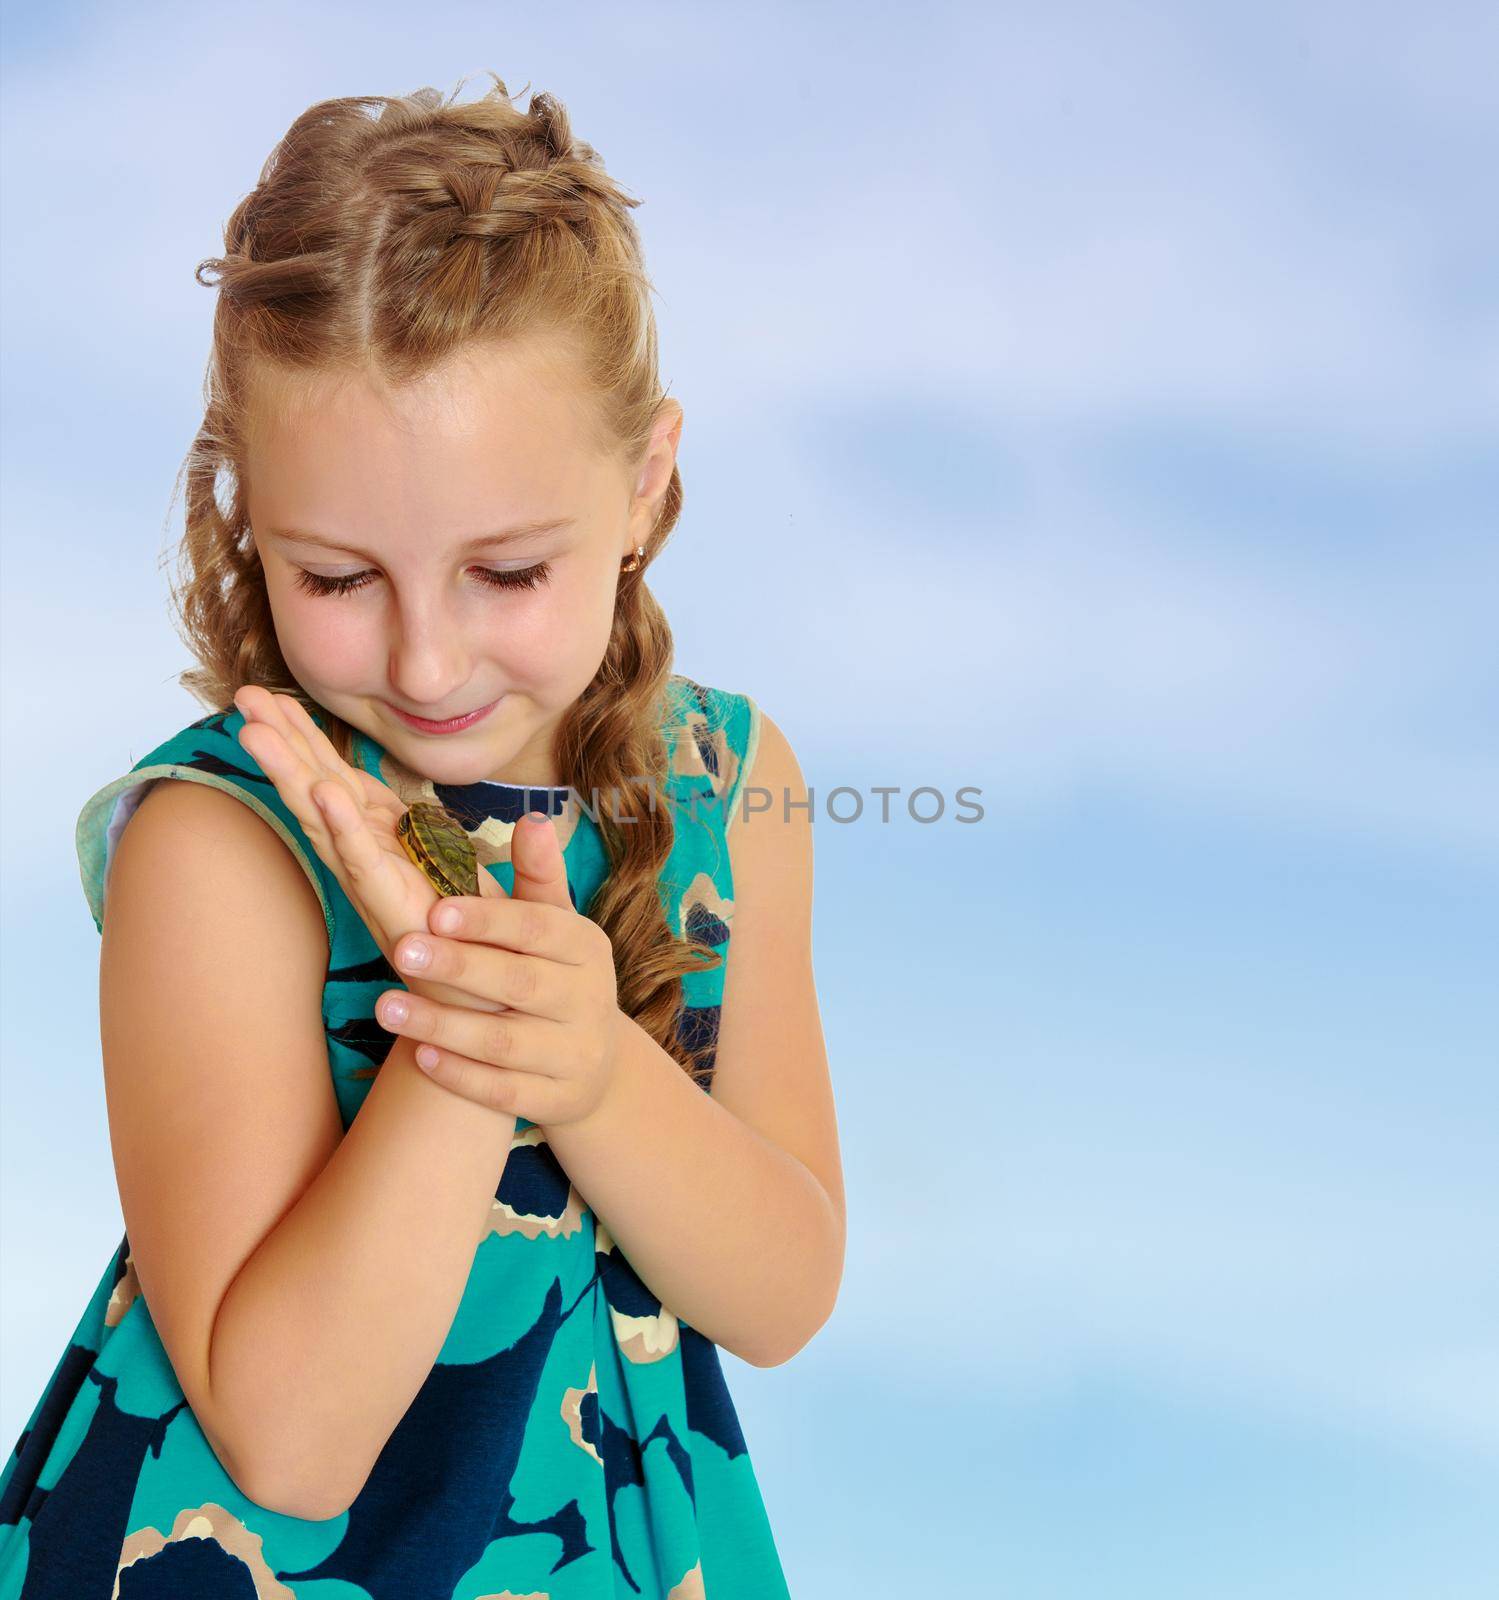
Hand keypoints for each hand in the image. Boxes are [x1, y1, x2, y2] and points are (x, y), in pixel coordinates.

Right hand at [231, 684, 505, 1014]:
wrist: (492, 994)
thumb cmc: (488, 940)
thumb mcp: (517, 885)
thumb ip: (517, 849)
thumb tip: (532, 819)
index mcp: (386, 838)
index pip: (338, 778)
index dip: (306, 738)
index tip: (273, 697)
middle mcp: (370, 855)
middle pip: (315, 788)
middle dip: (280, 742)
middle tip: (242, 696)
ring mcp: (375, 879)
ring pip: (324, 818)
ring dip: (291, 774)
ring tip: (257, 733)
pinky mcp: (391, 903)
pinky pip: (362, 860)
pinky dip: (342, 827)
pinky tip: (323, 792)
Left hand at [373, 812, 623, 1125]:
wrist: (594, 1065)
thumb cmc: (556, 976)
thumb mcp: (556, 925)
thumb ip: (538, 876)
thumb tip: (531, 818)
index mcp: (586, 948)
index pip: (537, 929)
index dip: (487, 920)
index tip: (434, 910)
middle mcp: (589, 1000)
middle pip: (520, 983)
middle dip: (458, 967)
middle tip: (399, 949)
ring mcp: (576, 1055)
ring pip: (505, 1042)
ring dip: (444, 1024)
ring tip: (385, 1006)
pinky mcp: (557, 1102)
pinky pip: (504, 1092)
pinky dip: (462, 1076)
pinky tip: (419, 1056)